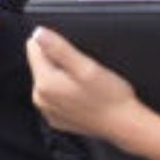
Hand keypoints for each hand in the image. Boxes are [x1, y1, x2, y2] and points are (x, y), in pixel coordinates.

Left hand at [27, 26, 141, 139]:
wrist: (125, 126)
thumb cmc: (110, 98)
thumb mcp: (87, 67)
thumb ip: (59, 48)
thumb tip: (38, 33)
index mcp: (44, 84)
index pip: (33, 48)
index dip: (53, 43)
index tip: (72, 52)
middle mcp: (40, 99)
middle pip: (41, 64)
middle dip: (59, 61)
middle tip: (83, 70)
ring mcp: (48, 110)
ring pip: (49, 79)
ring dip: (63, 76)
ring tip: (85, 83)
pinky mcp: (57, 118)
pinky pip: (56, 96)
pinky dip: (67, 92)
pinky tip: (84, 95)